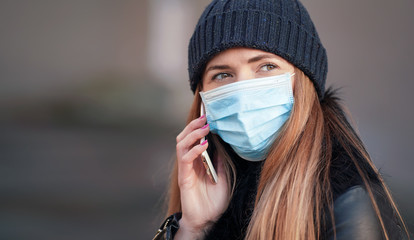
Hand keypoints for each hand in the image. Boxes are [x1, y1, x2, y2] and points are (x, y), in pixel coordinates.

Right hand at [174, 115, 229, 238]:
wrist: (207, 220)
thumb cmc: (213, 201)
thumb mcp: (222, 177)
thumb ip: (219, 162)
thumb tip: (221, 145)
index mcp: (197, 161)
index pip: (193, 139)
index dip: (198, 127)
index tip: (208, 116)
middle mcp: (189, 162)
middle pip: (184, 137)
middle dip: (193, 125)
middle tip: (205, 117)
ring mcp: (185, 169)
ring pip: (181, 144)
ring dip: (193, 134)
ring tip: (205, 128)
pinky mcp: (183, 177)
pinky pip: (185, 159)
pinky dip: (194, 150)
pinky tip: (204, 146)